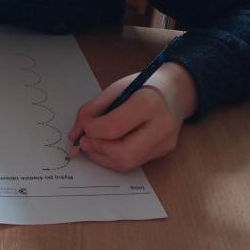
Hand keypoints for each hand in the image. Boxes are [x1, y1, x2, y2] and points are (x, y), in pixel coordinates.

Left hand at [68, 62, 196, 170]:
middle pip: (124, 153)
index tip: (84, 127)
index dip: (92, 131)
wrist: (175, 91)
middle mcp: (161, 126)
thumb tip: (74, 135)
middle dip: (98, 150)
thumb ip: (92, 110)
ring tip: (93, 144)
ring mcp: (164, 143)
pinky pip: (133, 163)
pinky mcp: (162, 153)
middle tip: (84, 142)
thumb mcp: (115, 88)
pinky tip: (106, 147)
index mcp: (148, 103)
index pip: (114, 127)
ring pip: (127, 163)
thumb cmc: (143, 86)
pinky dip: (113, 158)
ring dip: (103, 157)